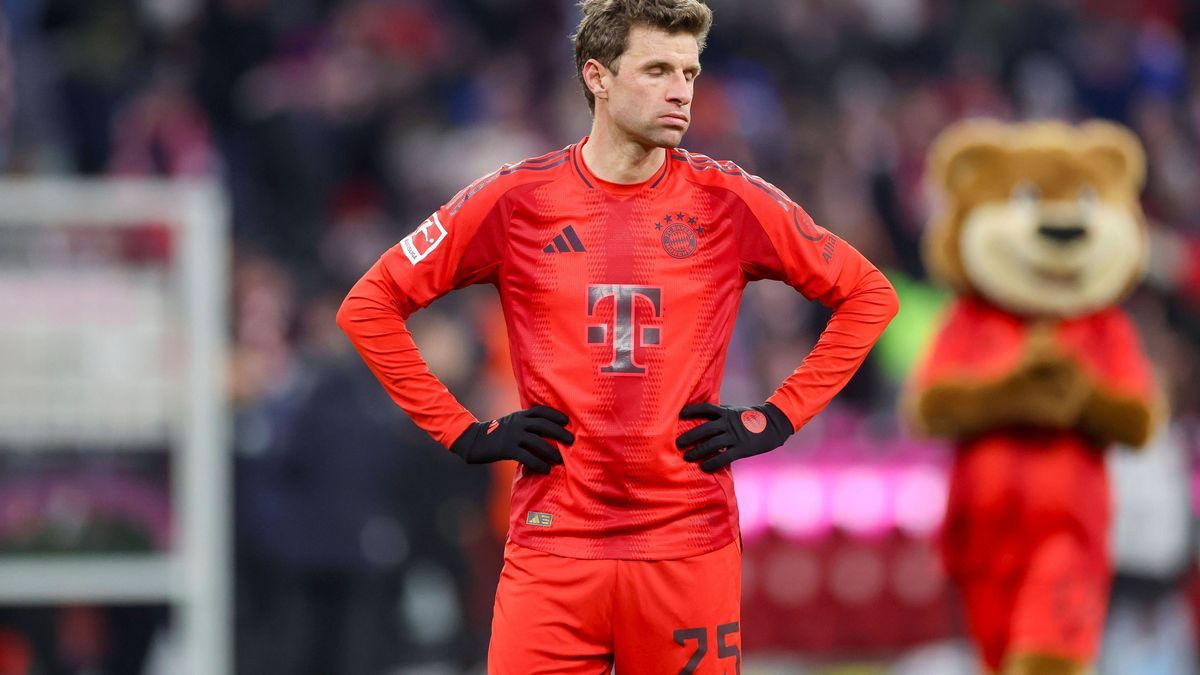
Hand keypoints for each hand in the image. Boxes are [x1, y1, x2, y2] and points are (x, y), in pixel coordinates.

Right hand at [450, 406, 574, 473]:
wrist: (474, 440)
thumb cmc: (497, 433)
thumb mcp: (512, 423)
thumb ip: (527, 424)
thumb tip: (548, 431)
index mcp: (520, 415)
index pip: (540, 411)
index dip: (555, 414)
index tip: (567, 421)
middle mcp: (517, 423)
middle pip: (543, 425)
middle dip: (559, 432)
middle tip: (571, 440)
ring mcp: (512, 435)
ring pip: (536, 442)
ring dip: (551, 451)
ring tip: (560, 459)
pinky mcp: (506, 449)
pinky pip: (526, 456)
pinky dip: (538, 463)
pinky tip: (546, 469)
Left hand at [675, 402, 791, 471]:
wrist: (774, 424)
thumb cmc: (751, 418)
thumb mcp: (735, 411)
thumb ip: (720, 413)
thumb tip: (701, 416)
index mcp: (726, 413)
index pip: (706, 408)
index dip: (692, 410)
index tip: (680, 414)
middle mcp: (729, 423)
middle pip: (705, 428)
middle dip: (690, 436)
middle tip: (677, 443)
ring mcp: (735, 436)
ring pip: (712, 444)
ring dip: (698, 451)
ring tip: (687, 457)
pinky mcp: (742, 448)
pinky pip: (724, 457)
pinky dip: (713, 462)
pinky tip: (704, 467)